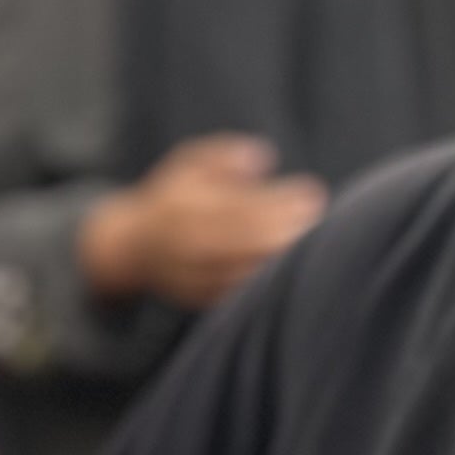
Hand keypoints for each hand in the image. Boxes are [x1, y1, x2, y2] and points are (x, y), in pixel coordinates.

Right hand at [76, 136, 326, 311]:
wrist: (134, 248)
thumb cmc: (175, 195)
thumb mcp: (190, 162)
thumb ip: (224, 156)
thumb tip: (263, 157)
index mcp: (183, 206)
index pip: (242, 206)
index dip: (283, 202)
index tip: (313, 192)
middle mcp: (186, 243)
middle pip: (250, 242)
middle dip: (291, 231)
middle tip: (320, 219)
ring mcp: (192, 275)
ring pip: (248, 272)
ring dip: (284, 259)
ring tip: (310, 242)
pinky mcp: (200, 298)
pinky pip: (240, 295)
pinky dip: (268, 283)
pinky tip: (291, 268)